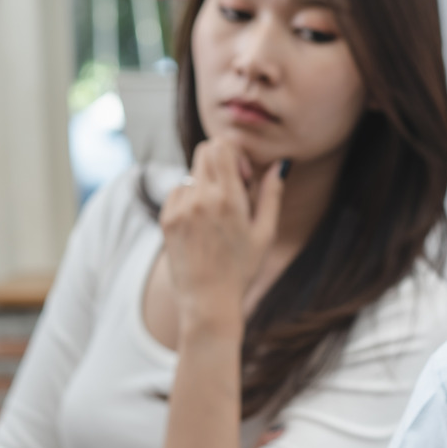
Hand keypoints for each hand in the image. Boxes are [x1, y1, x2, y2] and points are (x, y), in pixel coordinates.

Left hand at [159, 139, 284, 327]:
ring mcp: (180, 208)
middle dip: (221, 161)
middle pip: (205, 151)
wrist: (207, 301)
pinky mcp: (166, 219)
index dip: (234, 153)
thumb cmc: (242, 269)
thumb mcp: (265, 233)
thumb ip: (272, 195)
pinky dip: (190, 199)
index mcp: (229, 200)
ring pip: (192, 174)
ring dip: (206, 184)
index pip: (222, 146)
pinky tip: (201, 225)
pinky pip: (178, 192)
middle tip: (232, 189)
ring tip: (216, 216)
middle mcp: (201, 199)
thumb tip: (280, 165)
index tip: (242, 175)